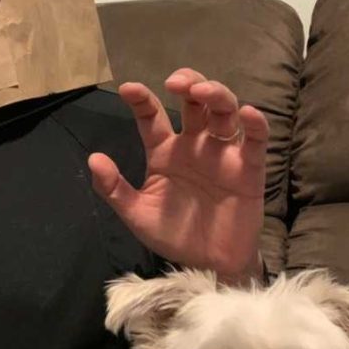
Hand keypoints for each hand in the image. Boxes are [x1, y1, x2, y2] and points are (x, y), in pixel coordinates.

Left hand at [88, 70, 268, 283]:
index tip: (128, 89)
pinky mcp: (248, 169)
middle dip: (188, 83)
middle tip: (175, 83)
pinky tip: (247, 113)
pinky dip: (256, 124)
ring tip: (201, 91)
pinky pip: (255, 141)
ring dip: (215, 95)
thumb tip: (93, 158)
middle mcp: (194, 145)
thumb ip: (114, 188)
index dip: (142, 99)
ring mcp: (222, 154)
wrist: (207, 266)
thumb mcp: (137, 214)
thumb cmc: (173, 234)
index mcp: (164, 151)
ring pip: (224, 112)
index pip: (152, 116)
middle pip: (194, 102)